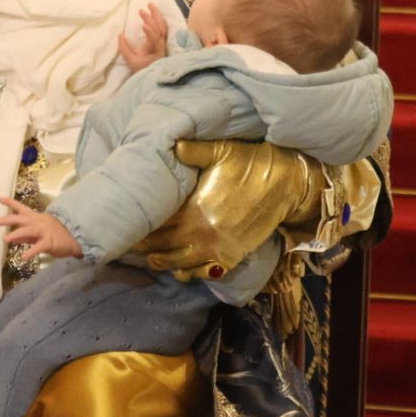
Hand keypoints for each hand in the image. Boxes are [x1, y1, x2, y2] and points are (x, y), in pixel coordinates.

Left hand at [0, 196, 82, 261]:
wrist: (75, 238)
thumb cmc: (56, 235)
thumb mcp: (38, 233)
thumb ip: (25, 235)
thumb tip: (11, 237)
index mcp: (36, 218)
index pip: (22, 208)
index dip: (11, 203)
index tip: (0, 199)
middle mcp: (39, 222)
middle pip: (21, 218)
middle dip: (7, 219)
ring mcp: (44, 231)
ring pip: (29, 230)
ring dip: (16, 234)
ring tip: (5, 239)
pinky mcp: (50, 242)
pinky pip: (39, 246)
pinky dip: (31, 251)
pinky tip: (23, 257)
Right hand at [118, 4, 170, 73]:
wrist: (154, 76)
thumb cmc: (142, 70)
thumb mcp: (131, 62)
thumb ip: (125, 49)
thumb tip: (120, 35)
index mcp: (155, 50)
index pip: (154, 39)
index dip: (150, 32)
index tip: (143, 24)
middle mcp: (161, 45)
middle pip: (160, 29)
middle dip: (152, 18)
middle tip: (142, 9)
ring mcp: (163, 42)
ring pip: (163, 26)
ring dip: (157, 15)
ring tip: (150, 5)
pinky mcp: (162, 41)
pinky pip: (163, 28)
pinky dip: (159, 19)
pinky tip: (155, 12)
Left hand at [133, 140, 319, 279]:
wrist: (287, 185)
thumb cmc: (252, 164)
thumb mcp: (222, 151)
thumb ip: (193, 151)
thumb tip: (171, 144)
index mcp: (195, 209)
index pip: (159, 225)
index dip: (142, 229)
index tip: (127, 228)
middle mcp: (203, 234)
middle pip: (165, 248)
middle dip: (147, 249)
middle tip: (131, 247)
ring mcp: (219, 249)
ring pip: (182, 265)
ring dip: (165, 264)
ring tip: (152, 260)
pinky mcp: (233, 257)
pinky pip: (205, 273)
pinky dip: (191, 273)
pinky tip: (181, 269)